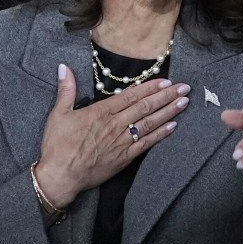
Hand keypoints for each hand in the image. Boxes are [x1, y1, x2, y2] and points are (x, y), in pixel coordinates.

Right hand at [34, 66, 187, 210]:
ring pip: (150, 123)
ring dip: (168, 112)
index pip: (131, 96)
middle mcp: (115, 124)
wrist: (61, 175)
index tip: (166, 81)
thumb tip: (64, 67)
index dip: (150, 87)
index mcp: (101, 112)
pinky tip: (173, 126)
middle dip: (167, 96)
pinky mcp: (124, 158)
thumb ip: (66, 90)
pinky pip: (147, 144)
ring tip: (184, 103)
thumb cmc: (58, 145)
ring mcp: (122, 141)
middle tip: (184, 88)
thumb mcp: (58, 114)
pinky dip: (161, 134)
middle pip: (145, 107)